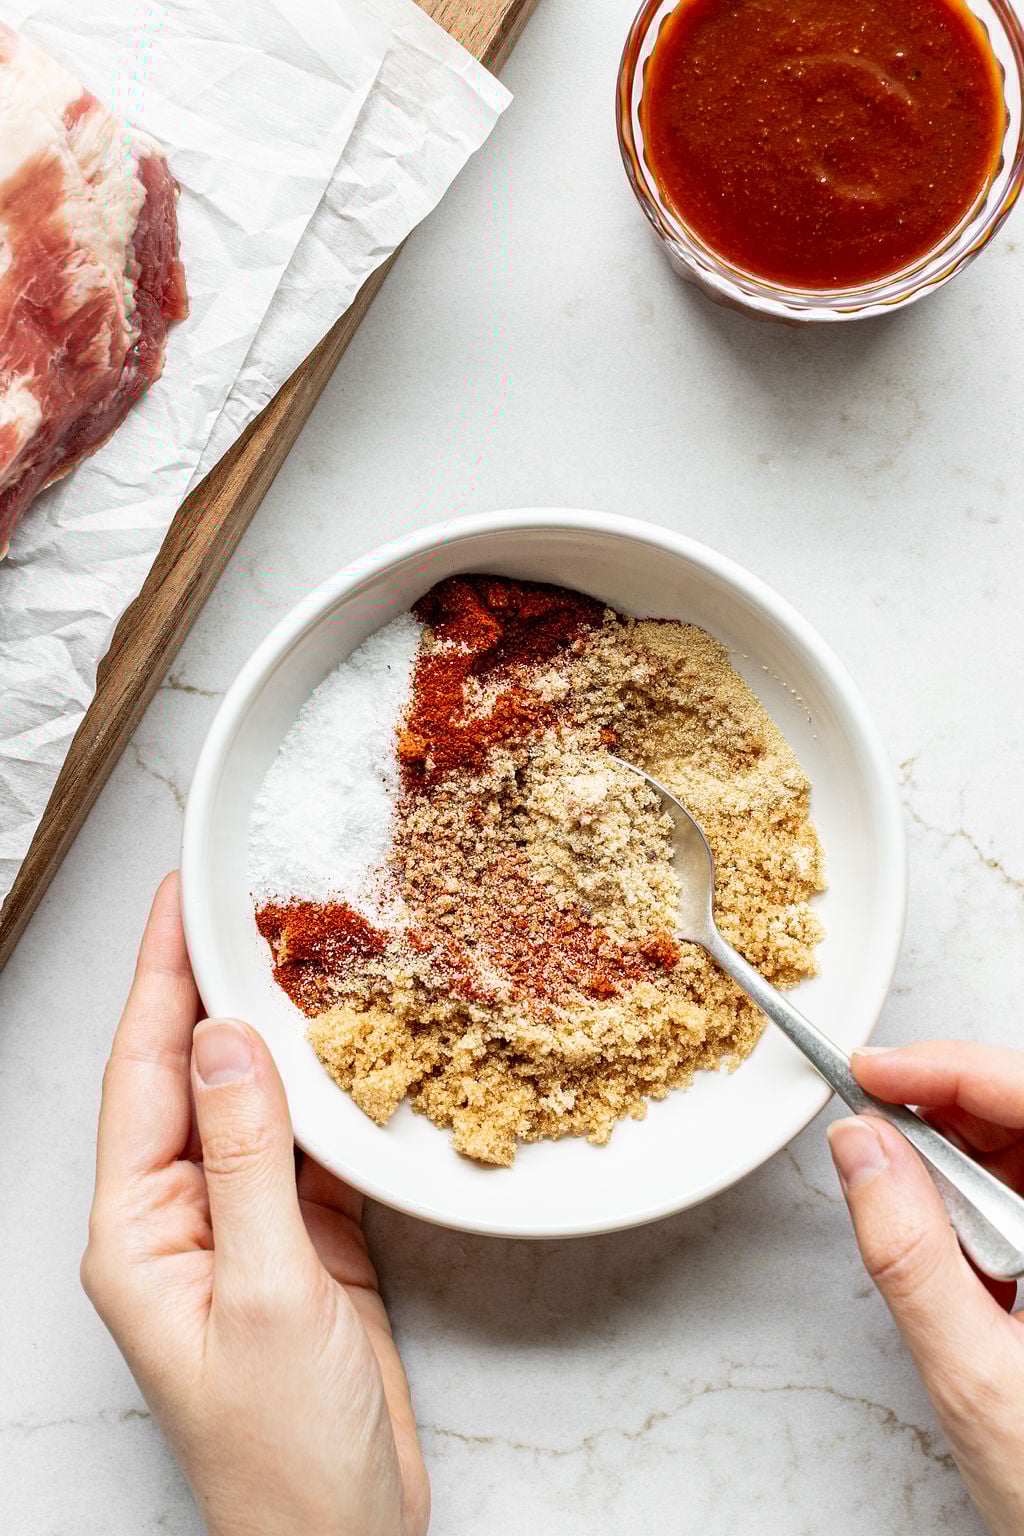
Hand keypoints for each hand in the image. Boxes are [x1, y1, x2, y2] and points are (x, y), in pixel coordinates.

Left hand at [81, 873, 428, 1535]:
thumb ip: (247, 1158)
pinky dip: (334, 1090)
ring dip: (280, 1030)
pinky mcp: (305, 1240)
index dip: (162, 978)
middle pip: (194, 1073)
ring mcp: (246, 1225)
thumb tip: (225, 1041)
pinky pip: (312, 1141)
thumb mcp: (266, 1292)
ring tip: (307, 952)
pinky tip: (356, 1047)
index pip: (144, 1073)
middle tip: (250, 902)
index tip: (182, 899)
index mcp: (140, 1229)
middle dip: (216, 986)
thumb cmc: (282, 1450)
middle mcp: (182, 1216)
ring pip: (257, 1100)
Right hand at [829, 1042, 1023, 1535]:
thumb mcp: (975, 1381)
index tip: (877, 1070)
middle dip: (947, 1098)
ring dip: (956, 1145)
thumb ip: (911, 1256)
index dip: (955, 1070)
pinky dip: (971, 1190)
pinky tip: (940, 1217)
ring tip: (898, 1174)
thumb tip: (862, 1150)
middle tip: (869, 1107)